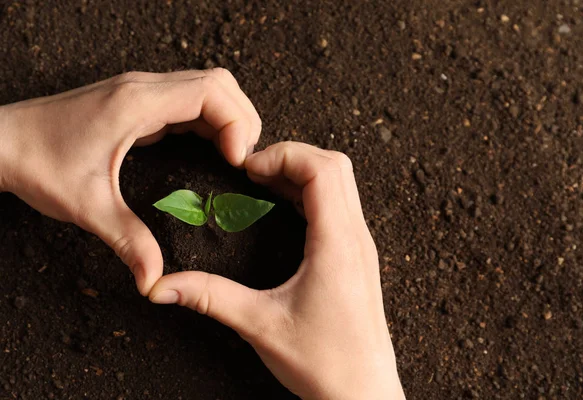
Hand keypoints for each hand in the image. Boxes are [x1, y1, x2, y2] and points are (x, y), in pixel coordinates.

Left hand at [0, 69, 260, 294]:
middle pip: (218, 84)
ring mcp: (141, 91)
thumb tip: (155, 280)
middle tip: (244, 161)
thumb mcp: (87, 205)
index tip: (238, 161)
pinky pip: (189, 99)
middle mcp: (143, 89)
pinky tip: (211, 148)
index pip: (210, 92)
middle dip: (243, 119)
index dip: (236, 124)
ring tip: (234, 155)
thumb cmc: (37, 162)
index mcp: (136, 104)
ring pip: (207, 86)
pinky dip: (211, 120)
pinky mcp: (138, 101)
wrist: (1, 141)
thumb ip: (128, 241)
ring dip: (229, 117)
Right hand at [149, 142, 404, 398]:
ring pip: (342, 184)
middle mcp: (356, 238)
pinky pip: (341, 206)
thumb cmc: (325, 364)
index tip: (248, 169)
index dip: (284, 156)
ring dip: (304, 173)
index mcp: (337, 244)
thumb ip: (210, 298)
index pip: (322, 170)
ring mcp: (361, 247)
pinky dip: (313, 194)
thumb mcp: (260, 325)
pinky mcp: (359, 258)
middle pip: (335, 166)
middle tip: (254, 172)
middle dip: (292, 156)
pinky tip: (285, 210)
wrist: (365, 395)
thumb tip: (162, 286)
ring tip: (265, 185)